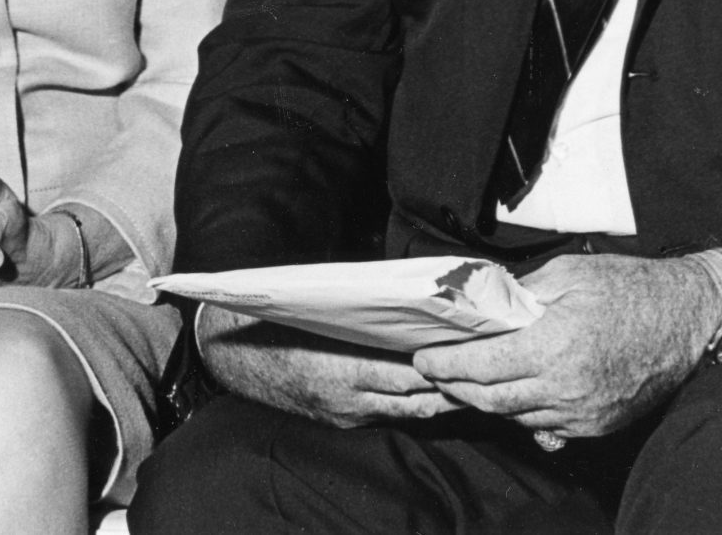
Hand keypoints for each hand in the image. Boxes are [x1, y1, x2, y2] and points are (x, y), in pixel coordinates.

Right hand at [201, 305, 459, 428]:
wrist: (237, 357)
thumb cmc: (280, 323)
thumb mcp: (324, 313)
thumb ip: (368, 312)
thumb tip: (412, 298)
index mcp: (346, 368)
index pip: (412, 375)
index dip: (445, 365)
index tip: (473, 347)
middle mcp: (352, 399)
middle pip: (420, 400)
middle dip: (453, 386)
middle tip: (483, 364)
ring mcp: (350, 415)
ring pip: (410, 412)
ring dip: (439, 397)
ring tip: (468, 376)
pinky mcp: (345, 422)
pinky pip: (390, 414)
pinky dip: (413, 402)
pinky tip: (432, 387)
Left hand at [411, 254, 720, 440]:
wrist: (686, 318)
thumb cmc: (629, 287)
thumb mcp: (569, 272)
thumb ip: (522, 291)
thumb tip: (484, 303)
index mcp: (554, 346)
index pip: (481, 368)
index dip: (445, 366)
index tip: (423, 359)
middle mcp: (565, 388)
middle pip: (490, 400)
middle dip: (455, 388)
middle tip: (435, 372)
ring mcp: (582, 413)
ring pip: (515, 417)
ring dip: (486, 401)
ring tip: (466, 382)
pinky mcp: (597, 425)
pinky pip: (545, 427)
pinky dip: (521, 412)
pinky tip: (512, 393)